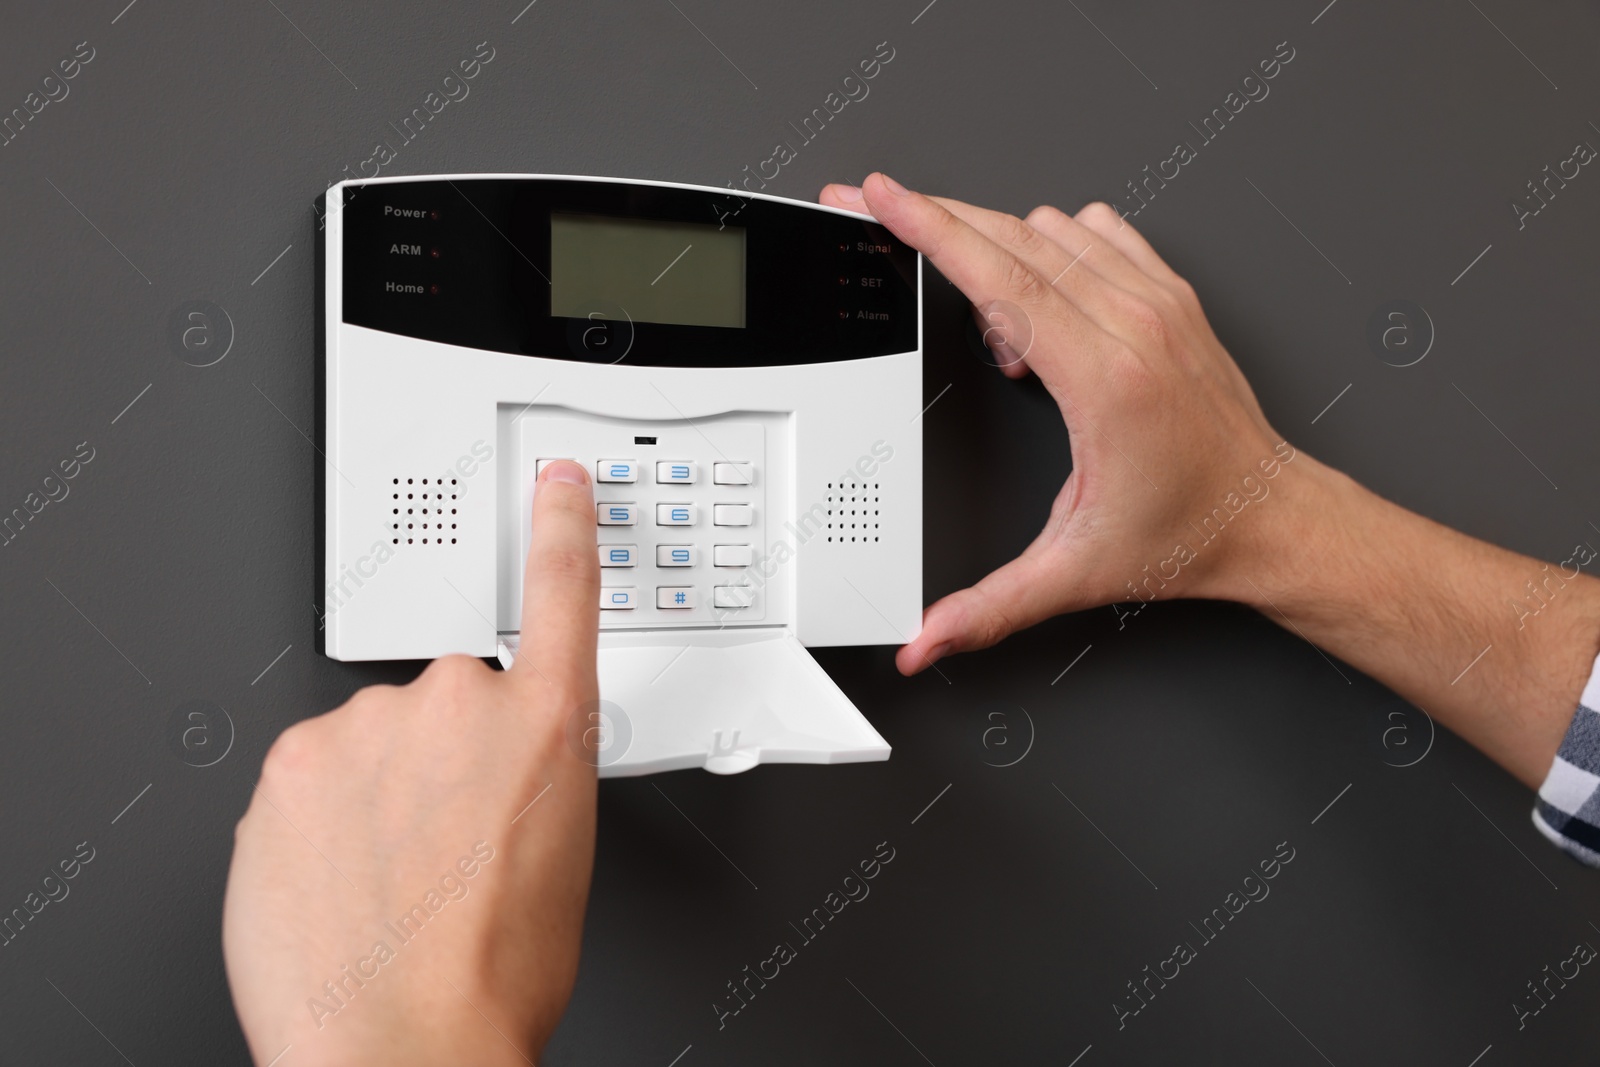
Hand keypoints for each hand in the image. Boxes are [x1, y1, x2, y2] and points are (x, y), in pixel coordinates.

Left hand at [223, 460, 600, 1065]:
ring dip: (378, 791)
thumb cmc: (494, 973)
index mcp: (546, 725)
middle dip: (443, 755)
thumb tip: (491, 779)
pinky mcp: (292, 763)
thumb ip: (531, 775)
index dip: (561, 528)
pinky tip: (339, 881)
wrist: (402, 1043)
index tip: (555, 484)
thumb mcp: (561, 856)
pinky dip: (320, 817)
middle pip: (448, 702)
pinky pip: (313, 774)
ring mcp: (369, 728)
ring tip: (389, 880)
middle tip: (444, 842)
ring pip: (373, 742)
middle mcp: (462, 703)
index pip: (562, 594)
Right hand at [821, 174, 1599, 787]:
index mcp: (1104, 377)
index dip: (928, 228)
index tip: (880, 196)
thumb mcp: (1074, 574)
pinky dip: (1053, 250)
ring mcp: (1159, 300)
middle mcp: (1135, 322)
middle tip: (880, 212)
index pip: (997, 276)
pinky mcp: (1174, 294)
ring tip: (1003, 343)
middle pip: (1011, 236)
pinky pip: (1096, 232)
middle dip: (935, 218)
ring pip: (1051, 229)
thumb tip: (925, 641)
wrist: (1270, 518)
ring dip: (1000, 256)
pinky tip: (1046, 307)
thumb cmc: (1189, 533)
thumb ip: (988, 609)